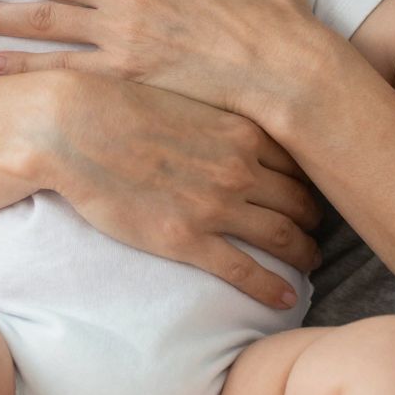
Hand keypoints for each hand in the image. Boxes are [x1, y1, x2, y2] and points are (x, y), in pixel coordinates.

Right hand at [41, 69, 322, 309]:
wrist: (72, 126)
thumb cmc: (117, 103)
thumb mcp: (182, 94)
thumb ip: (215, 115)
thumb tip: (230, 126)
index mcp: (240, 129)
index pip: (298, 160)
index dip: (312, 179)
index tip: (317, 191)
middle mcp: (240, 168)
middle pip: (300, 200)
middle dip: (316, 219)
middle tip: (321, 232)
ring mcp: (216, 206)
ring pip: (282, 237)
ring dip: (303, 254)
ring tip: (311, 264)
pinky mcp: (187, 240)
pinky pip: (245, 271)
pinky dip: (272, 287)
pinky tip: (285, 299)